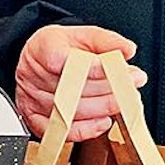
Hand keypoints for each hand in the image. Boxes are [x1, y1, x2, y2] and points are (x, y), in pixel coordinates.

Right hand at [15, 24, 147, 141]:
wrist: (39, 59)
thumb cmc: (61, 47)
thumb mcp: (83, 34)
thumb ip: (107, 41)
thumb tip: (128, 50)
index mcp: (42, 47)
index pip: (65, 60)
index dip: (94, 68)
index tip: (121, 69)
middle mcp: (33, 74)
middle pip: (72, 88)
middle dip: (109, 88)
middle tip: (133, 84)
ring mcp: (32, 98)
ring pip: (70, 111)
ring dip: (103, 108)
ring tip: (125, 101)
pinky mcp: (34, 118)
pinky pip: (60, 130)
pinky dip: (85, 130)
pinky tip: (103, 122)